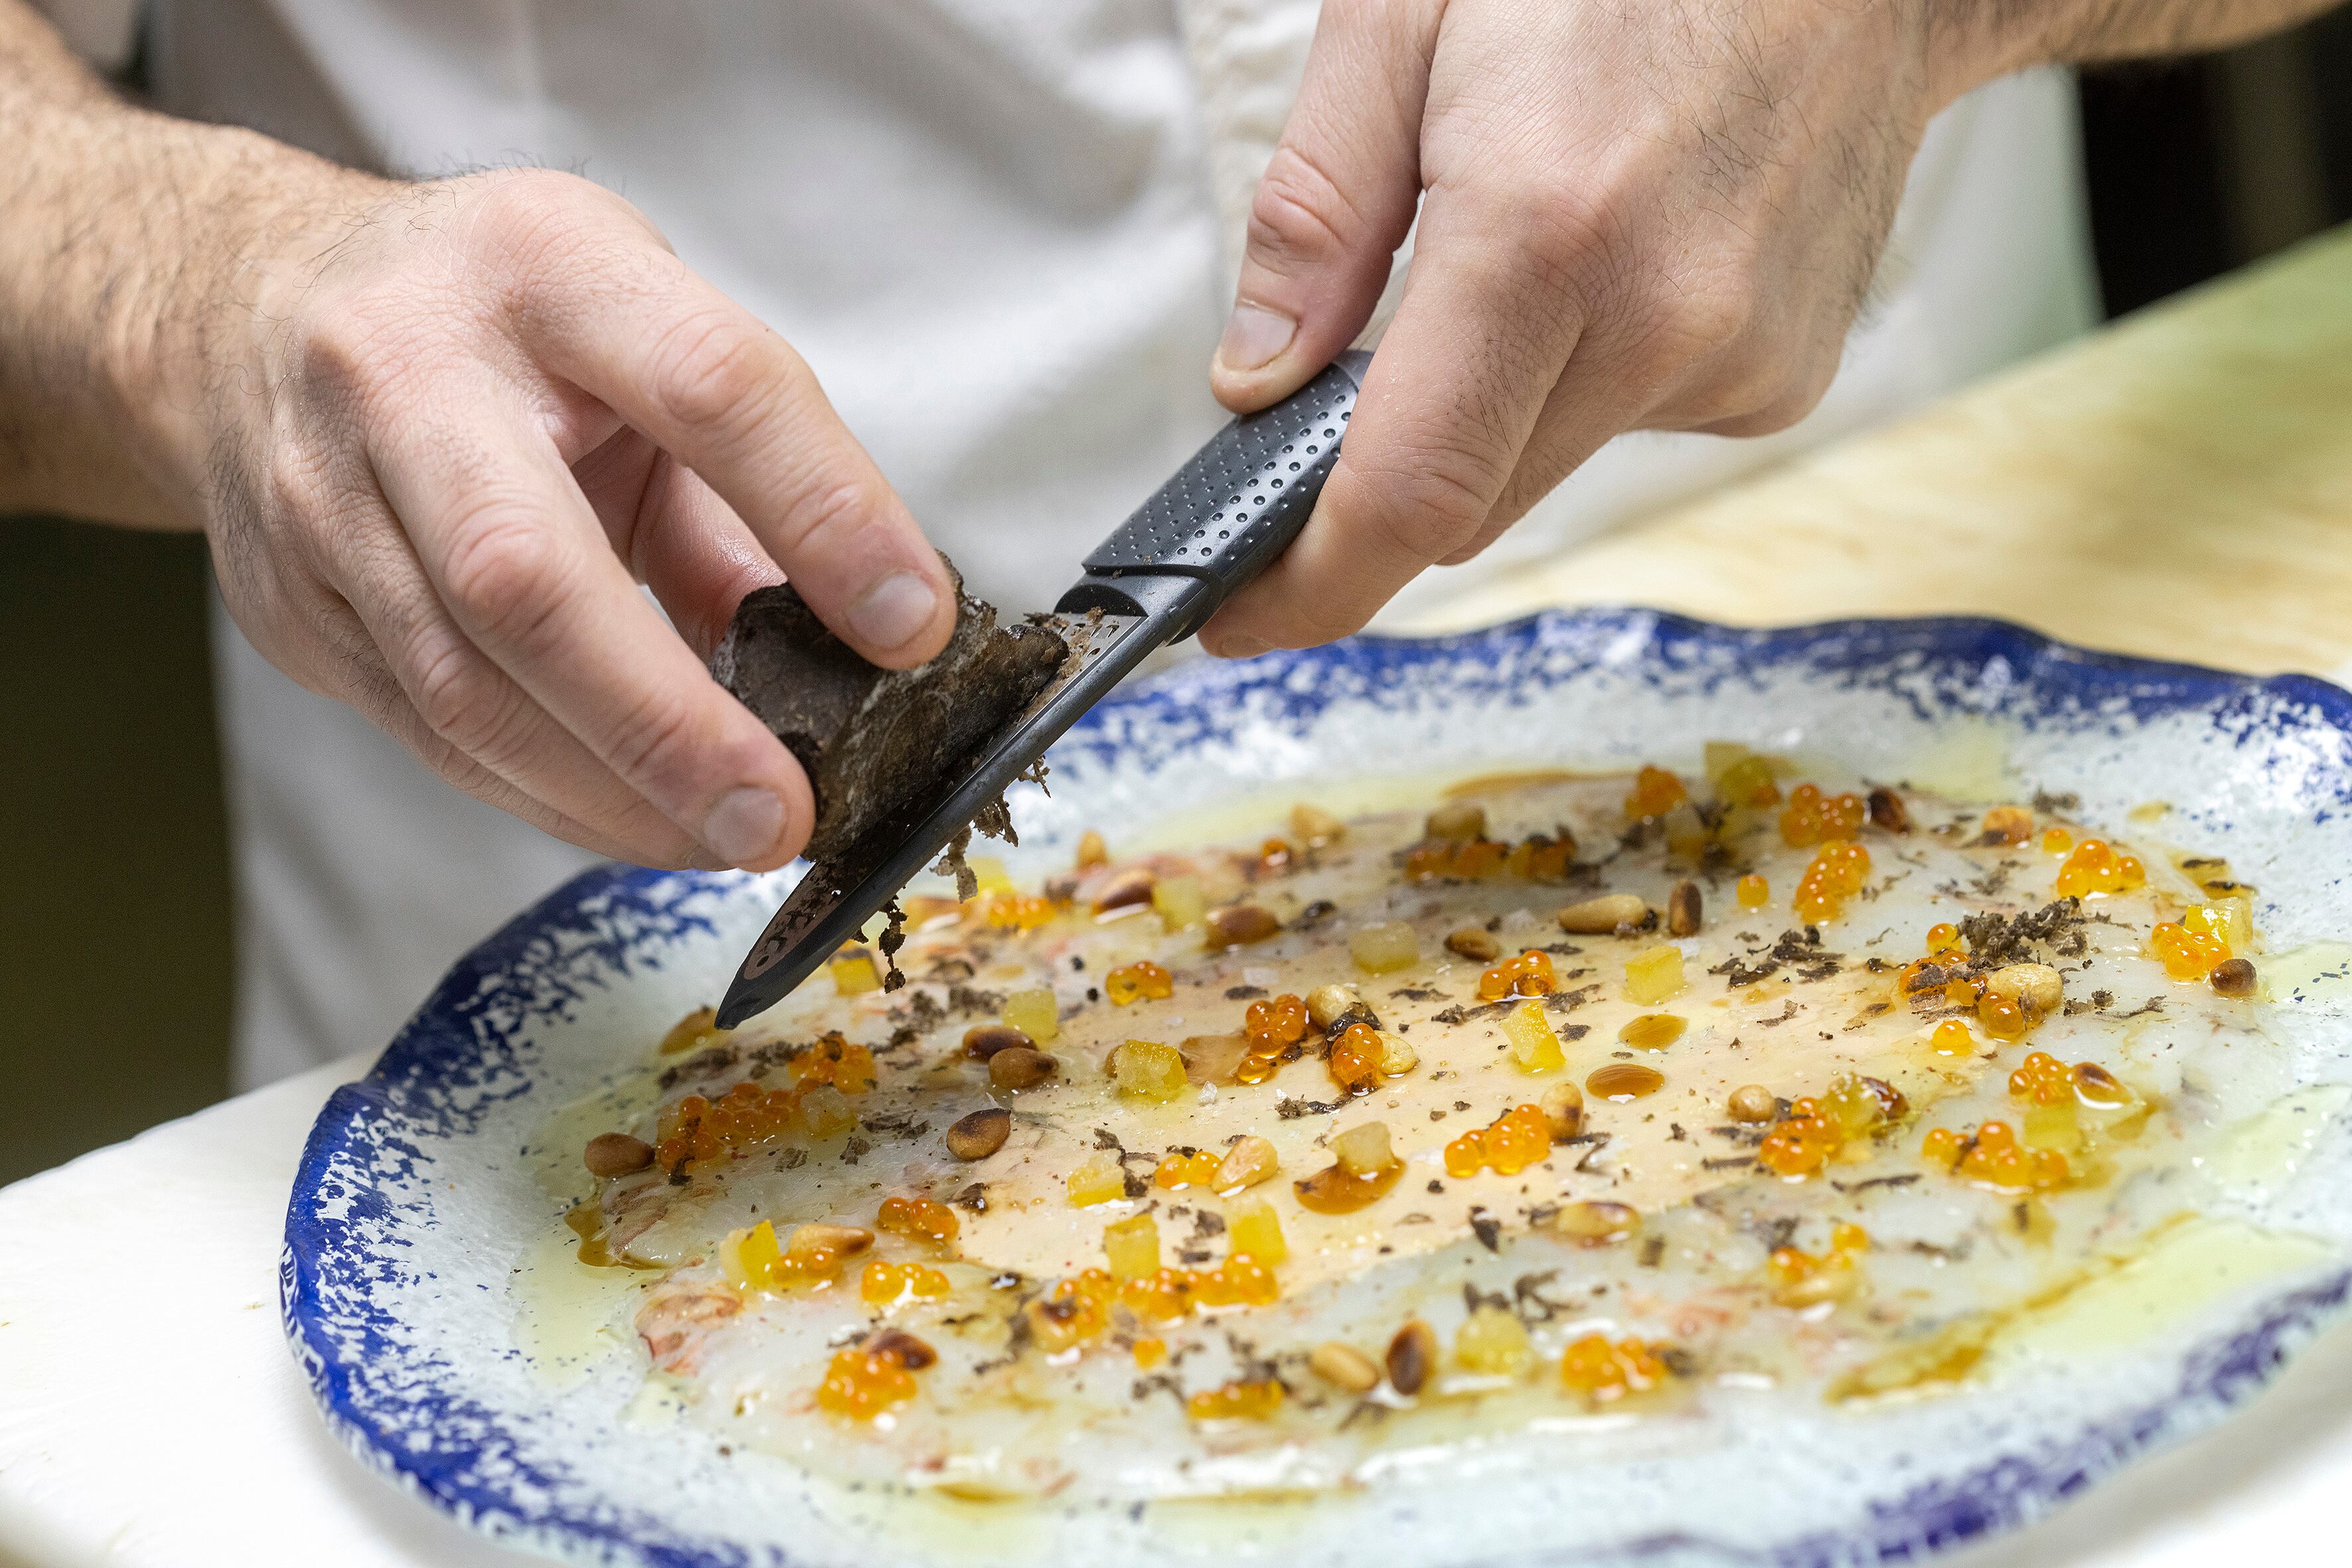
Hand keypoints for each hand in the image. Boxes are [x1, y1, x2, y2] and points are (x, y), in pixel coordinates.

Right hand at [179, 168, 954, 869]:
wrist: (248, 306)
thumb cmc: (498, 321)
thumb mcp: (641, 328)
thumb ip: (746, 480)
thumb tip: (863, 639)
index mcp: (544, 268)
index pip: (706, 386)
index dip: (822, 511)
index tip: (910, 625)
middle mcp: (406, 372)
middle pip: (527, 575)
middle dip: (667, 722)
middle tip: (783, 813)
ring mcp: (322, 496)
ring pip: (465, 686)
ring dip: (615, 792)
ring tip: (730, 839)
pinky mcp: (295, 606)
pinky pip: (431, 735)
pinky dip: (551, 797)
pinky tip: (640, 822)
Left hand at [1196, 0, 1966, 654]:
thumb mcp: (1408, 15)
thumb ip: (1318, 212)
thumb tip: (1257, 380)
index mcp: (1544, 229)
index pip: (1406, 491)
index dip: (1308, 585)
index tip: (1239, 618)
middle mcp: (1660, 319)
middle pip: (1465, 506)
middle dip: (1381, 484)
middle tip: (1329, 410)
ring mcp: (1738, 362)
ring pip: (1543, 467)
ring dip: (1495, 406)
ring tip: (1529, 246)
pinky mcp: (1784, 378)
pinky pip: (1628, 424)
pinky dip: (1588, 373)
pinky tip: (1616, 257)